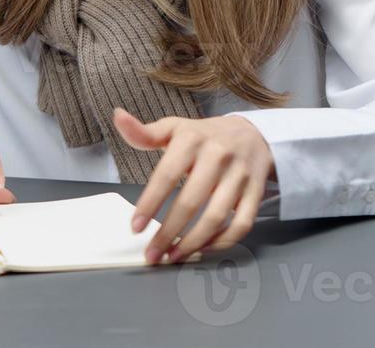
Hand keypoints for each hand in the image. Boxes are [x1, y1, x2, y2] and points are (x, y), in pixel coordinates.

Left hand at [114, 107, 272, 264]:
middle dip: (168, 233)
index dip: (150, 203)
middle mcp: (218, 156)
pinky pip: (241, 223)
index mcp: (193, 139)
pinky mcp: (256, 192)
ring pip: (216, 217)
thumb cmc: (205, 136)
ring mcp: (240, 175)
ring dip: (193, 243)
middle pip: (191, 201)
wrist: (253, 133)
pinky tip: (203, 248)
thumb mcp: (175, 128)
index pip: (167, 175)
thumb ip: (145, 132)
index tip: (135, 226)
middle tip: (152, 254)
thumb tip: (118, 117)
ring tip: (173, 256)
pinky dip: (222, 242)